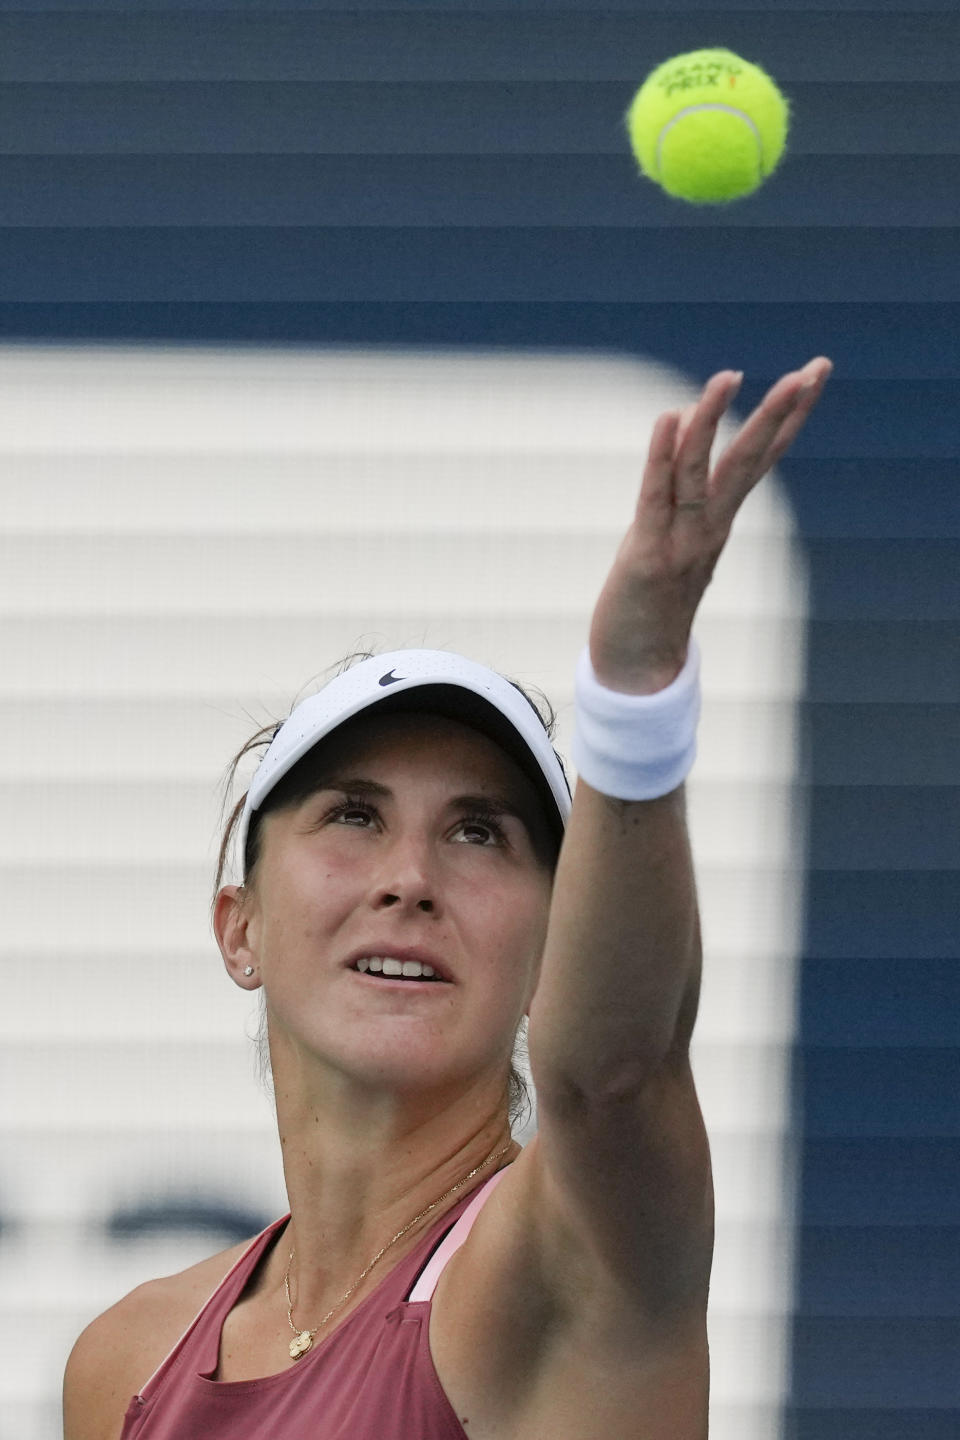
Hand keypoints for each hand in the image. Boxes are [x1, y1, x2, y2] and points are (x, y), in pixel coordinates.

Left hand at [587, 356, 833, 693]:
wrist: (639, 667)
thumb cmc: (652, 601)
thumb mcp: (676, 541)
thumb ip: (685, 497)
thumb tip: (685, 437)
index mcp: (720, 520)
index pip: (762, 458)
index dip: (789, 416)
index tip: (816, 374)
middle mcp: (711, 526)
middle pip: (750, 459)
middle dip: (780, 411)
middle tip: (816, 368)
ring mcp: (683, 541)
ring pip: (701, 470)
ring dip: (713, 421)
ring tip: (729, 375)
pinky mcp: (649, 555)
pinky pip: (656, 497)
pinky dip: (661, 456)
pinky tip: (668, 418)